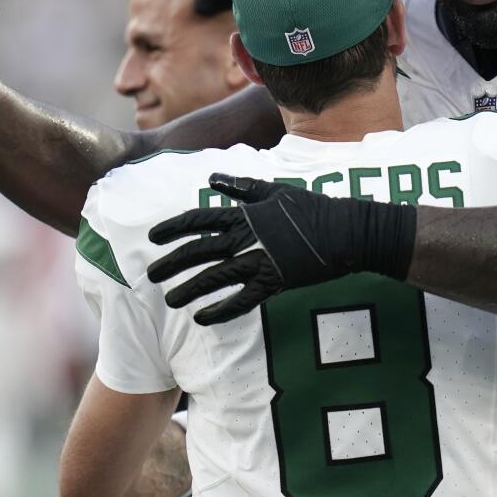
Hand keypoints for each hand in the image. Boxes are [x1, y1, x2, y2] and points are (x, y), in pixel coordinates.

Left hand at [147, 174, 416, 324]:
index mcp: (244, 213)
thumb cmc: (312, 208)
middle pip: (198, 251)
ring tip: (170, 299)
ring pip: (213, 278)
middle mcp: (245, 238)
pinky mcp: (273, 283)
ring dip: (189, 289)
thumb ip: (241, 187)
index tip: (152, 237)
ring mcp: (258, 261)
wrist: (345, 231)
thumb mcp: (274, 190)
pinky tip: (202, 318)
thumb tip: (213, 177)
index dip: (173, 228)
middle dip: (171, 263)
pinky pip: (241, 301)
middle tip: (151, 275)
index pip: (198, 220)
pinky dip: (220, 311)